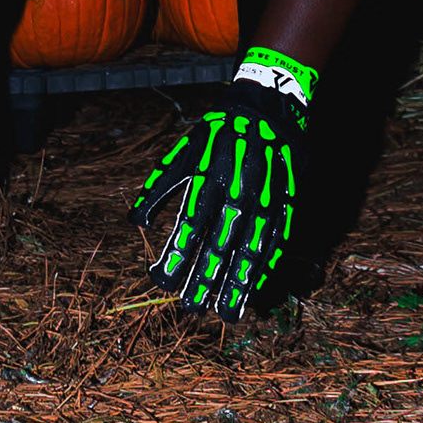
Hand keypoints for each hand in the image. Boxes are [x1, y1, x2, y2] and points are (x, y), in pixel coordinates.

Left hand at [132, 80, 303, 319]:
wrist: (267, 109)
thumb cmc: (216, 136)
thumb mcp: (183, 153)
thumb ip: (158, 187)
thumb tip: (136, 223)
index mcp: (207, 178)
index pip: (189, 226)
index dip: (175, 255)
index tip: (161, 280)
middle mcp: (237, 191)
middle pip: (219, 244)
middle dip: (205, 279)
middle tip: (192, 308)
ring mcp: (264, 198)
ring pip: (250, 249)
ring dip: (237, 283)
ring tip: (227, 313)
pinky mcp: (285, 202)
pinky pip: (276, 240)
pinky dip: (265, 266)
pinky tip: (255, 287)